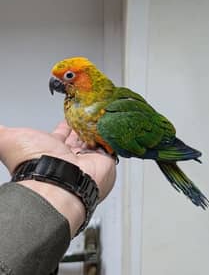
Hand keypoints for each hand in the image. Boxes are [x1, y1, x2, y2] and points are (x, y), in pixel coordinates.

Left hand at [0, 121, 115, 199]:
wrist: (58, 181)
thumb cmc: (35, 162)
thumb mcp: (9, 139)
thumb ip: (0, 132)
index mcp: (50, 149)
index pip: (60, 135)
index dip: (65, 126)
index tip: (69, 116)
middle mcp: (69, 156)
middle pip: (78, 138)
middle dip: (83, 126)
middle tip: (89, 113)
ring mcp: (87, 160)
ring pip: (94, 141)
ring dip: (98, 130)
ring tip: (102, 117)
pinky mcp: (104, 162)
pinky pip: (110, 147)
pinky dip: (111, 138)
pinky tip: (112, 128)